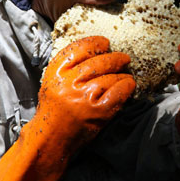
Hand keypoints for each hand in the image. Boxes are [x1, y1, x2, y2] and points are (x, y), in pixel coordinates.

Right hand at [0, 36, 134, 180]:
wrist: (50, 138)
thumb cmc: (53, 109)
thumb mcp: (53, 82)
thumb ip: (69, 66)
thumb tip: (96, 49)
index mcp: (56, 73)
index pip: (79, 49)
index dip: (95, 42)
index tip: (105, 42)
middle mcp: (69, 83)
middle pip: (98, 61)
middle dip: (115, 58)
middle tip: (123, 58)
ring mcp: (84, 97)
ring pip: (110, 76)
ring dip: (122, 73)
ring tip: (126, 74)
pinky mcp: (97, 112)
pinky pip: (118, 92)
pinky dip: (126, 86)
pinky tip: (128, 85)